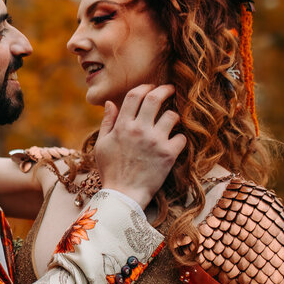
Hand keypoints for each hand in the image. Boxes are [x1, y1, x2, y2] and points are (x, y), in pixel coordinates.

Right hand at [95, 85, 185, 207]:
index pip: (135, 95)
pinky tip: (175, 142)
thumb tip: (109, 102)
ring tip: (172, 120)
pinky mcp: (168, 154)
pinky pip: (182, 137)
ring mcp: (155, 141)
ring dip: (173, 116)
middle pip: (155, 97)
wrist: (123, 196)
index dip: (145, 87)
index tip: (151, 87)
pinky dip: (180, 138)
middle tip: (170, 90)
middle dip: (165, 90)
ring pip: (172, 116)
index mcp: (122, 126)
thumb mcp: (102, 145)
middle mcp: (139, 129)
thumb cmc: (110, 171)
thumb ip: (107, 122)